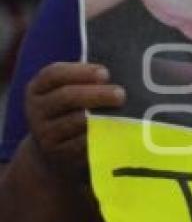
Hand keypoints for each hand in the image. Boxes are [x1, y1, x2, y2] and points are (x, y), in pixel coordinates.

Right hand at [25, 62, 125, 181]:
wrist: (52, 152)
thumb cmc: (69, 111)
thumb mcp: (66, 93)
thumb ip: (84, 81)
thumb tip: (121, 69)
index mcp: (37, 88)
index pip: (54, 74)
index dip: (80, 72)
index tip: (105, 73)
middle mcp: (36, 109)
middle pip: (66, 96)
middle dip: (96, 94)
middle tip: (121, 94)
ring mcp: (45, 133)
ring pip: (76, 121)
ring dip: (101, 116)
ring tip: (124, 113)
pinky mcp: (59, 153)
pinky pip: (83, 143)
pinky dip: (101, 136)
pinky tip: (117, 131)